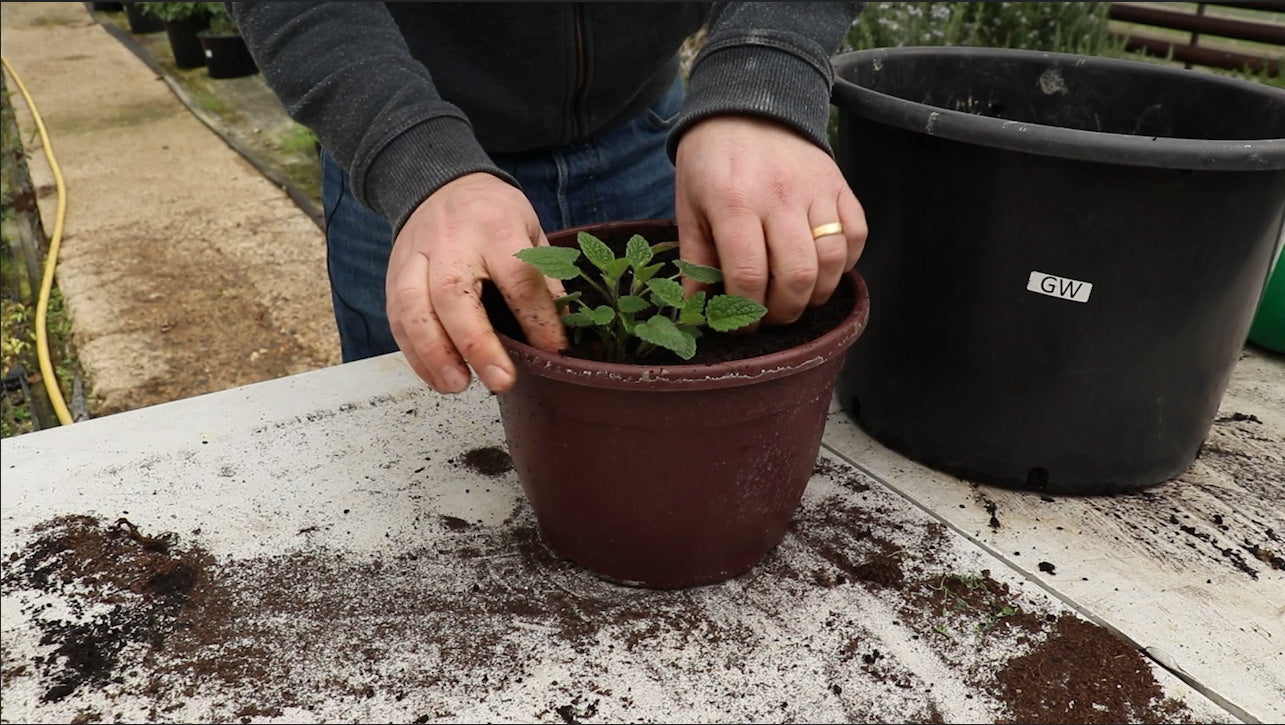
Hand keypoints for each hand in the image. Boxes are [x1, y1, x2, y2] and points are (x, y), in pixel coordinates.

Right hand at [386, 173, 567, 393]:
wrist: (440, 183)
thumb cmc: (493, 215)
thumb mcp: (531, 232)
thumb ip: (543, 280)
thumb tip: (560, 336)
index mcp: (496, 227)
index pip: (517, 278)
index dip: (537, 320)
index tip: (550, 353)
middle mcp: (451, 241)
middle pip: (454, 293)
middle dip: (477, 344)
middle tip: (500, 381)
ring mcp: (416, 257)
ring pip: (413, 306)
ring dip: (434, 353)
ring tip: (458, 385)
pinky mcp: (393, 274)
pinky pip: (396, 317)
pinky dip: (414, 354)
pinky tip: (435, 377)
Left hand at [674, 115, 866, 326]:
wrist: (747, 105)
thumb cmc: (711, 162)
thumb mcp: (689, 208)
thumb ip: (696, 262)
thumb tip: (697, 313)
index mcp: (734, 203)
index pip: (749, 275)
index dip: (746, 312)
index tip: (741, 325)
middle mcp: (780, 196)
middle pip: (797, 275)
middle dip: (785, 311)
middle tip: (771, 316)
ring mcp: (816, 189)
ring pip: (833, 260)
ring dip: (817, 294)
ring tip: (796, 298)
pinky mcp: (840, 184)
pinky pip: (857, 235)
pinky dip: (845, 264)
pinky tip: (822, 271)